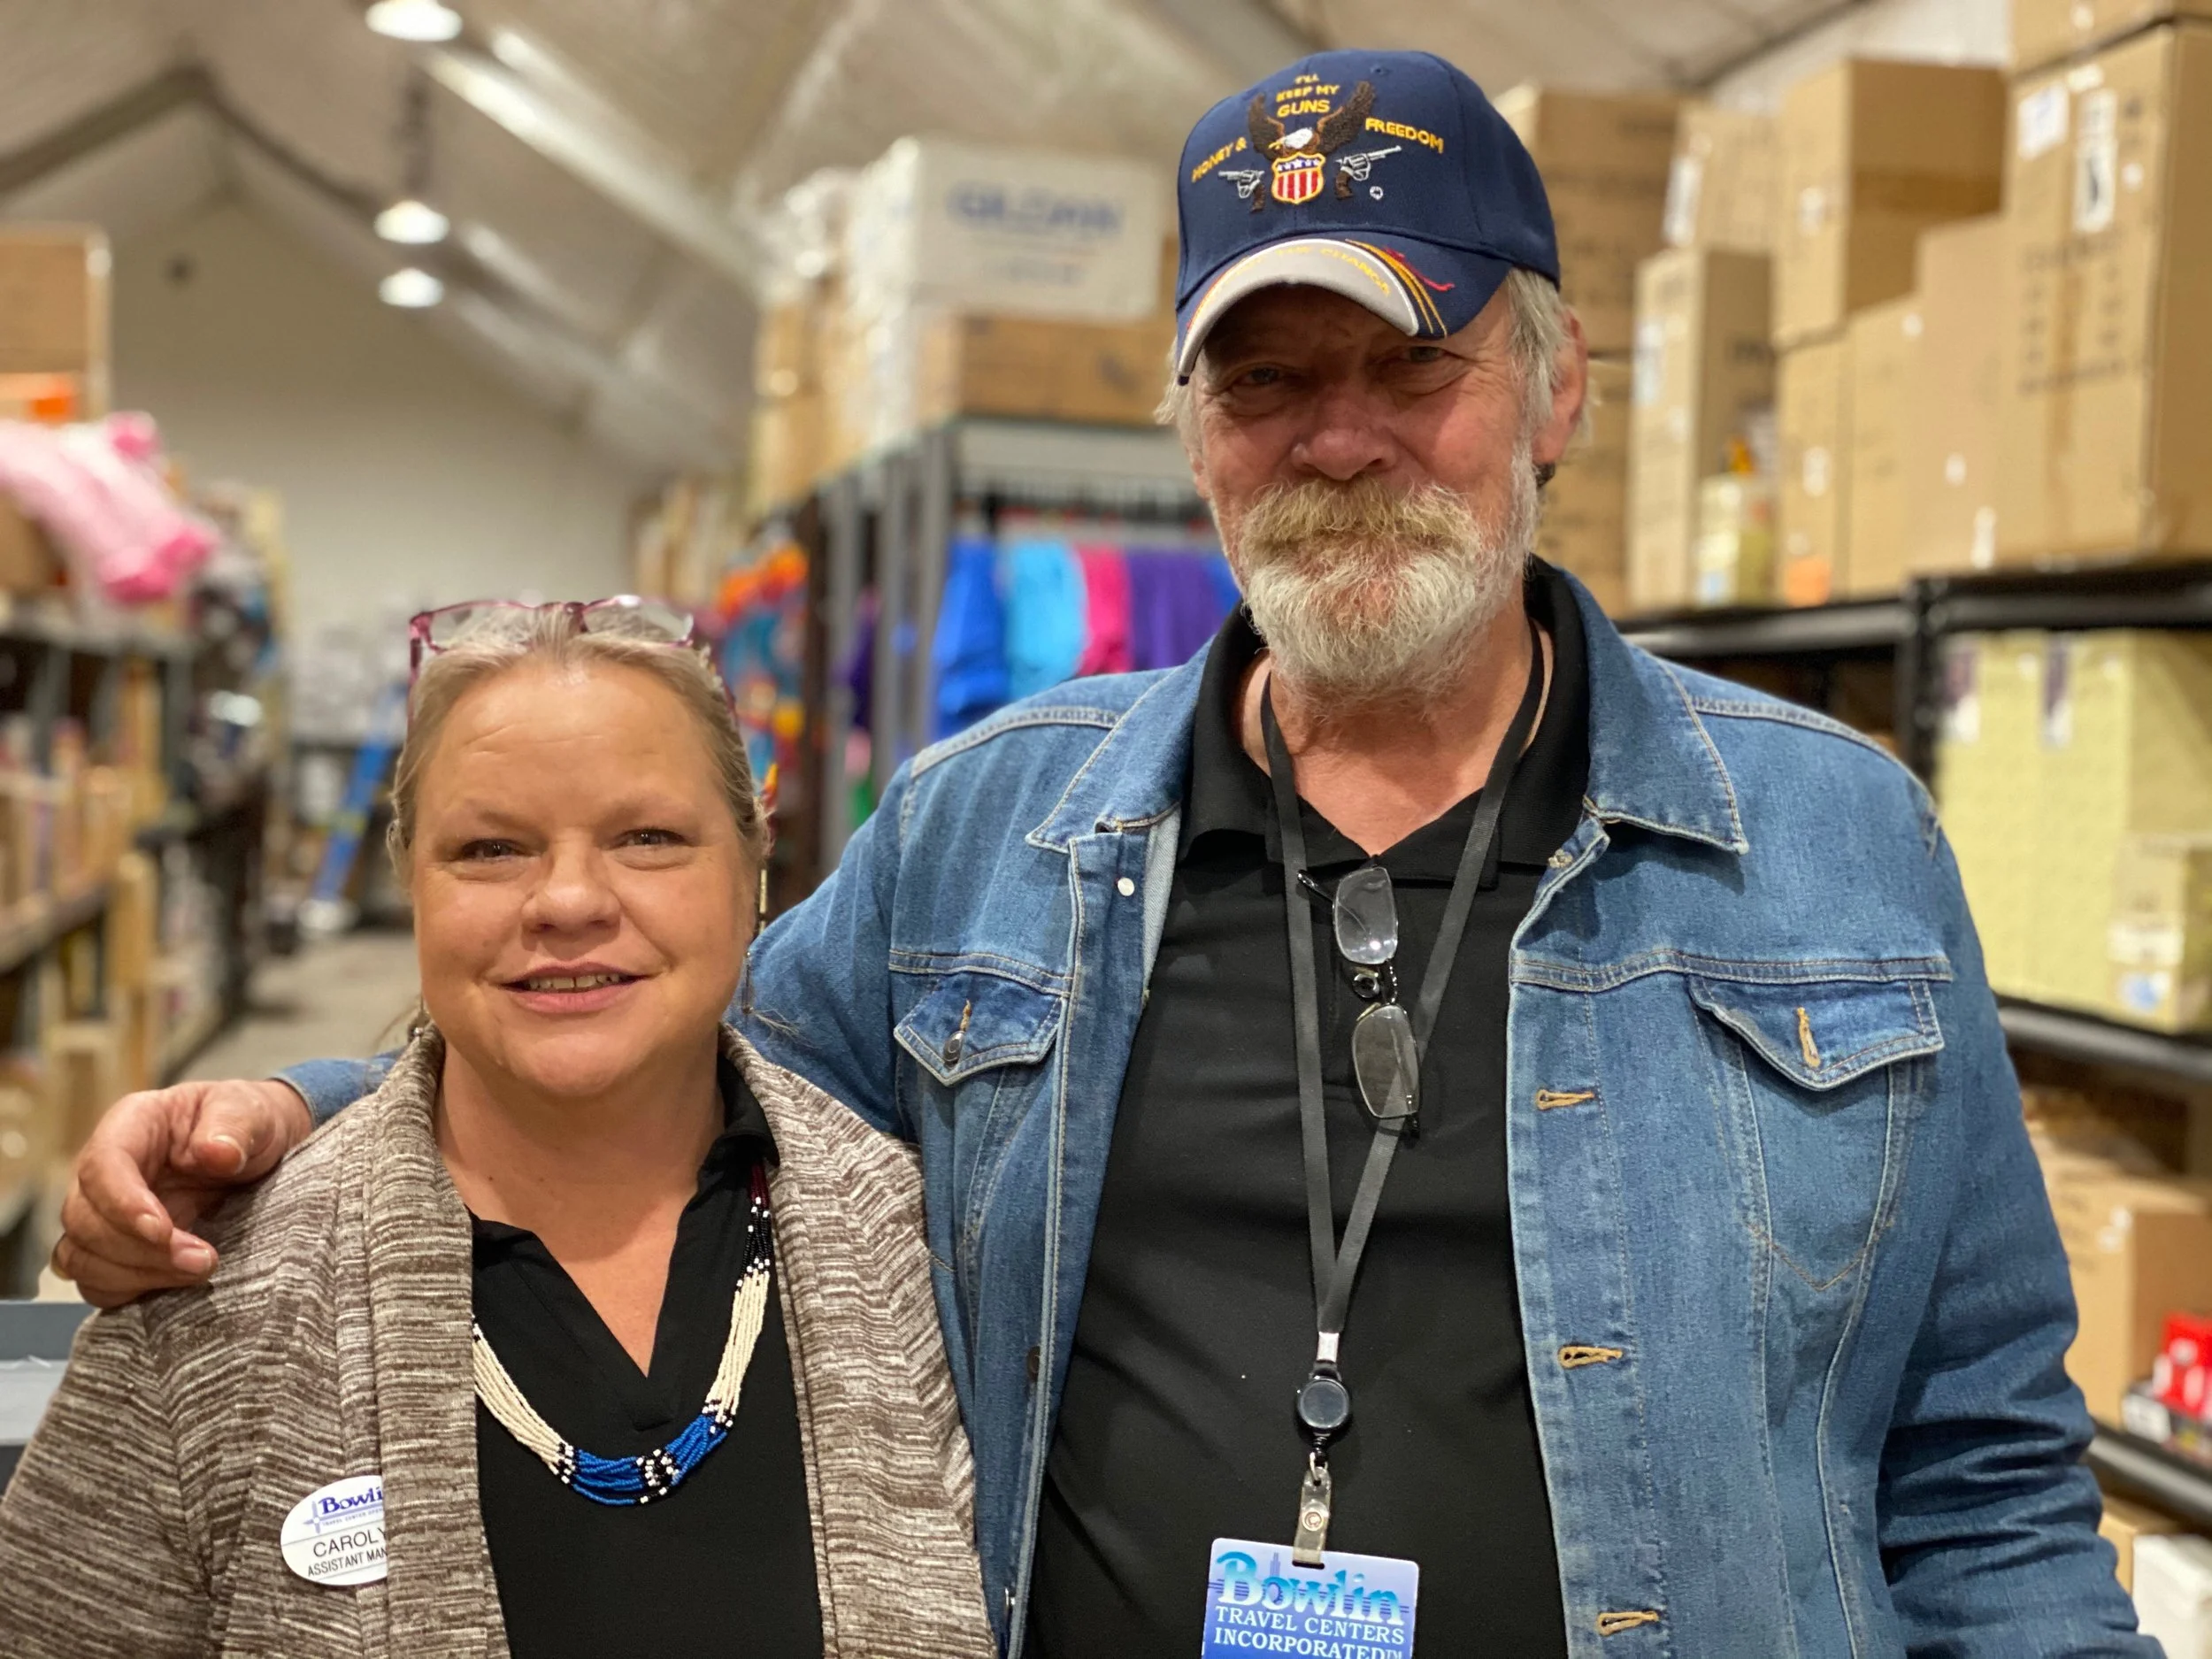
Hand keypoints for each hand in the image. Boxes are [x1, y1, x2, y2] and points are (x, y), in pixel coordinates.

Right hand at [52, 1078, 313, 1306]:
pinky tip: (174, 1286)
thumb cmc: (246, 1124)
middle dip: (140, 1249)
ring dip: (135, 1274)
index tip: (162, 1231)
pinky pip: (95, 1281)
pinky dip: (127, 1291)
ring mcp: (104, 1213)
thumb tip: (216, 1152)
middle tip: (202, 1260)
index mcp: (132, 1126)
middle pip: (84, 1219)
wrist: (256, 1152)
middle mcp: (105, 1171)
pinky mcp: (115, 1248)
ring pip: (81, 1256)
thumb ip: (235, 1125)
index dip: (122, 1203)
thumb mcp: (251, 1111)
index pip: (102, 1166)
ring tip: (197, 1272)